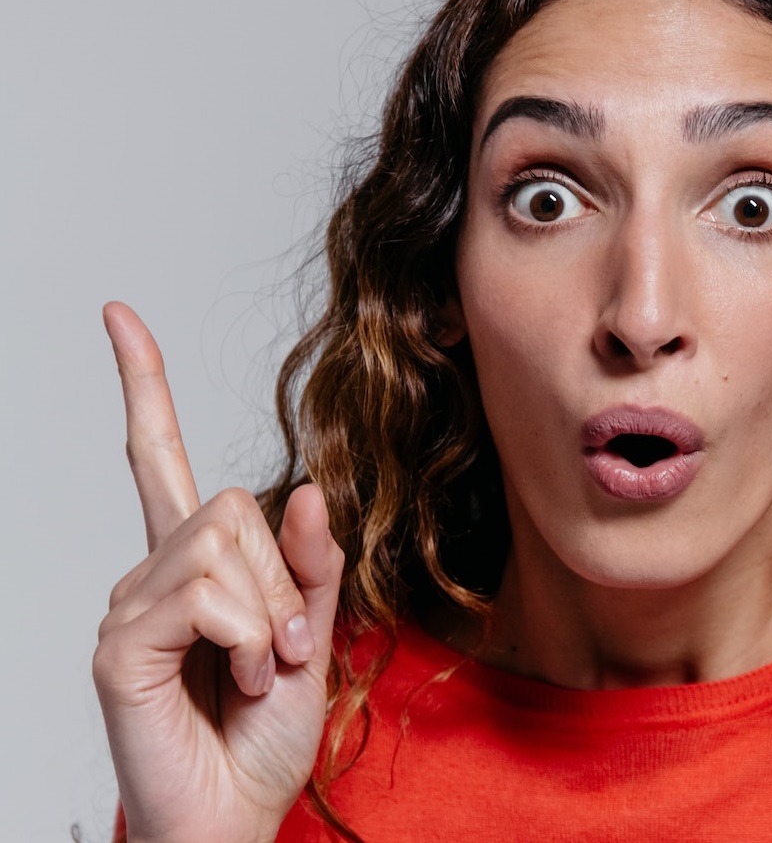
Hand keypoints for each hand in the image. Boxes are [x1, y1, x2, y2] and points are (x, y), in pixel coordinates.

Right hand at [92, 303, 343, 842]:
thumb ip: (313, 564)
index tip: (119, 315)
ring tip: (256, 671)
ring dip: (269, 616)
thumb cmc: (267, 732)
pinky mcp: (118, 644)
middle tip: (283, 648)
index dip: (144, 384)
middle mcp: (155, 571)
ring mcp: (131, 605)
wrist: (238, 814)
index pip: (161, 456)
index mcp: (199, 562)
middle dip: (285, 578)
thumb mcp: (316, 635)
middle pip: (236, 503)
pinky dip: (245, 639)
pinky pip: (203, 594)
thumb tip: (306, 492)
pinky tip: (234, 681)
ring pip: (224, 543)